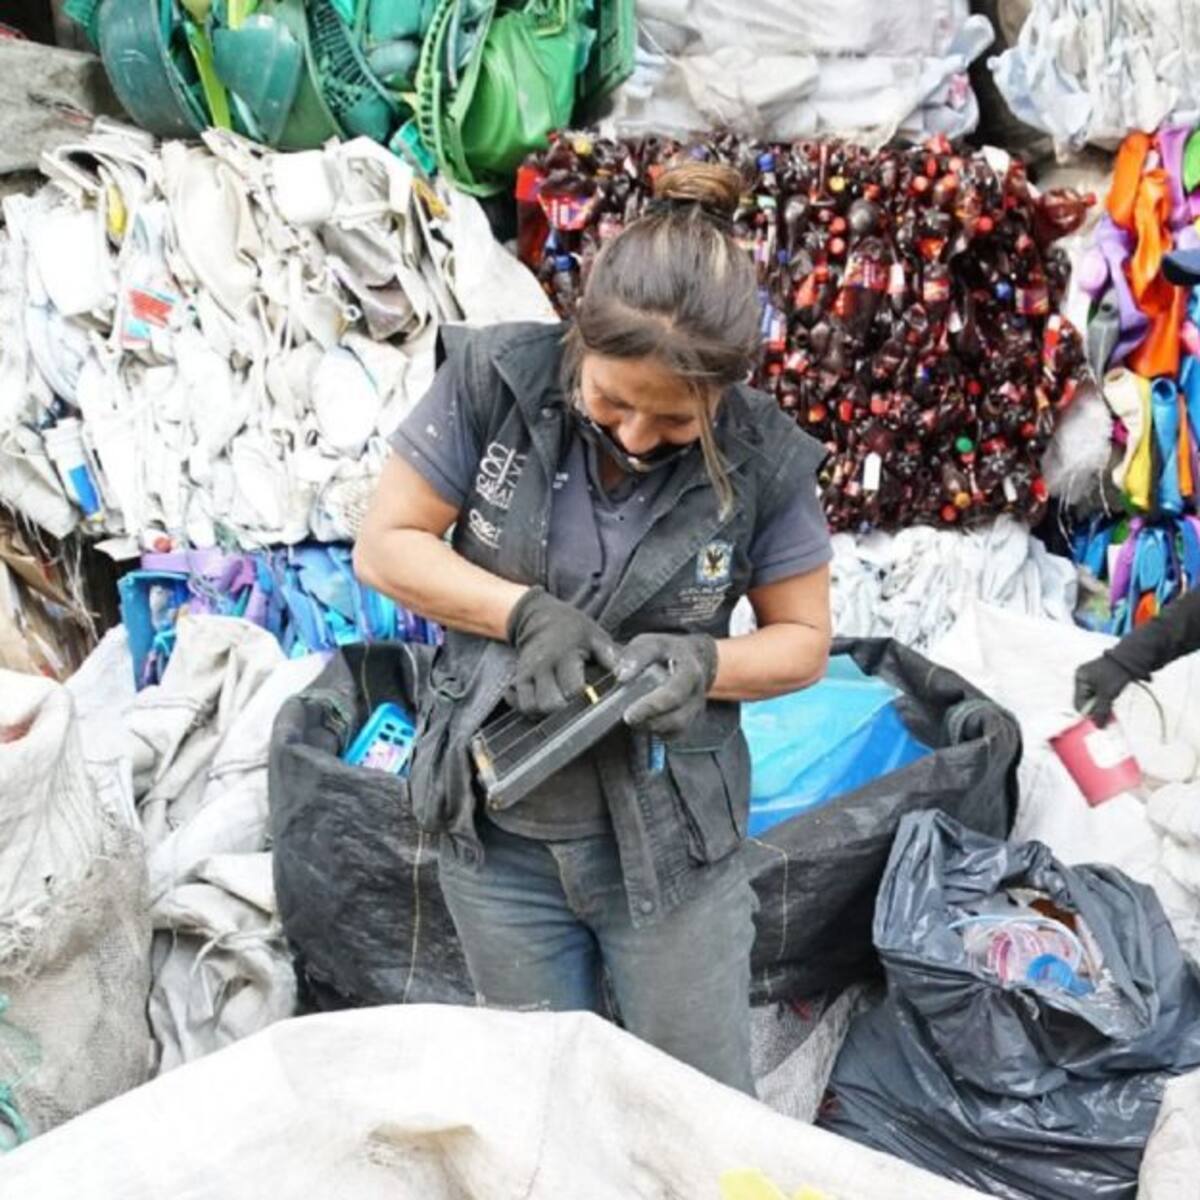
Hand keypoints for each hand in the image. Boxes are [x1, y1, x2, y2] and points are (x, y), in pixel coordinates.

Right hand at [506, 588, 616, 714]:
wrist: (539, 617)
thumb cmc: (573, 629)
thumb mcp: (595, 635)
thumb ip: (610, 655)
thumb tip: (626, 674)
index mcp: (565, 654)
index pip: (573, 688)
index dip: (584, 700)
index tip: (594, 702)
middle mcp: (543, 665)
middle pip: (549, 704)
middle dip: (564, 713)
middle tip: (577, 710)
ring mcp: (527, 673)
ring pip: (532, 707)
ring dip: (547, 714)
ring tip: (562, 710)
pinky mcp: (518, 679)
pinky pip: (521, 704)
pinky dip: (532, 710)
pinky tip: (546, 706)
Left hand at [618, 633, 718, 738]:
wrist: (693, 659)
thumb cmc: (668, 652)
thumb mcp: (652, 643)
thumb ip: (636, 655)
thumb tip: (622, 675)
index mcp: (690, 672)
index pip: (674, 692)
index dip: (651, 705)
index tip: (629, 712)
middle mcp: (697, 694)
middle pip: (678, 717)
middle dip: (650, 720)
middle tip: (628, 717)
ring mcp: (696, 710)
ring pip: (677, 728)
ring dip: (652, 727)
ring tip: (633, 719)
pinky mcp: (691, 721)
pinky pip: (674, 735)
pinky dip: (657, 733)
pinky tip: (643, 723)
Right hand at [1073, 653, 1135, 726]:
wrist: (1132, 660)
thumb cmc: (1116, 674)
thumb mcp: (1108, 694)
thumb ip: (1101, 710)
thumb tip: (1098, 727)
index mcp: (1080, 678)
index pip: (1078, 703)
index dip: (1088, 714)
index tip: (1099, 721)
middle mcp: (1082, 678)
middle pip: (1085, 702)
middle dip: (1096, 709)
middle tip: (1107, 716)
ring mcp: (1091, 679)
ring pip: (1093, 700)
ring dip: (1101, 705)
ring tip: (1111, 706)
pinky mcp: (1099, 680)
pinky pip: (1098, 695)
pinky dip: (1104, 701)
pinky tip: (1111, 701)